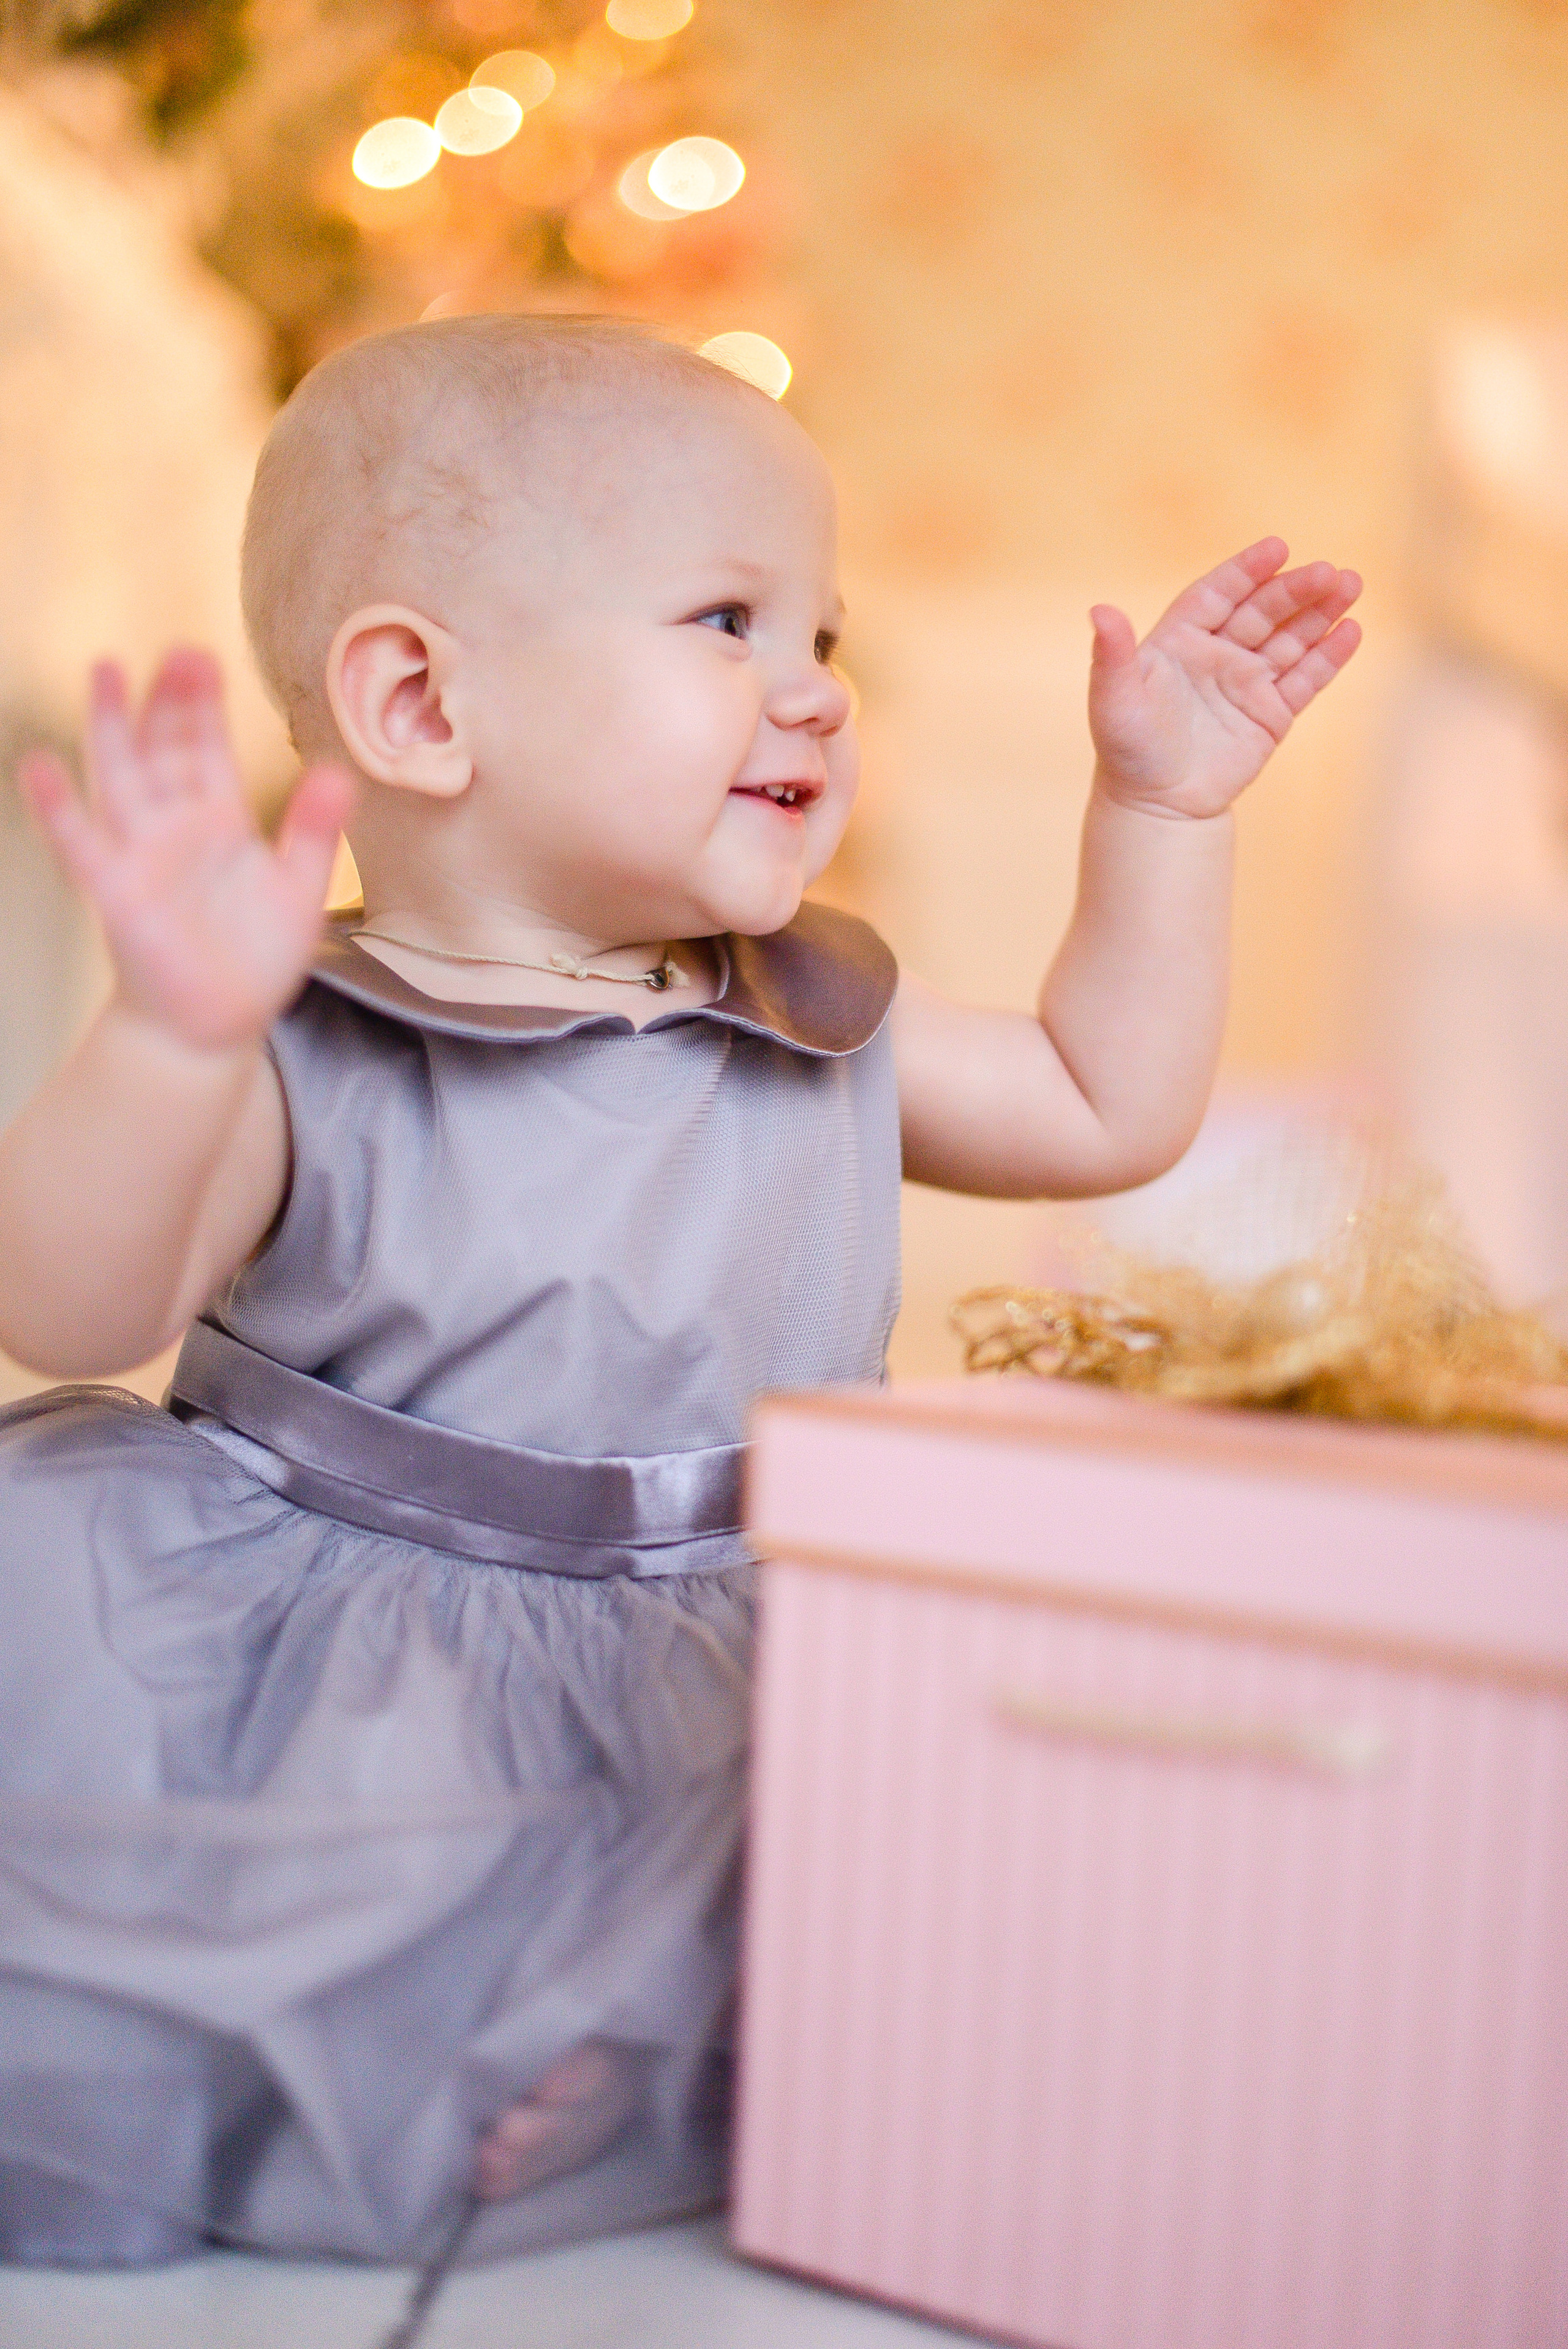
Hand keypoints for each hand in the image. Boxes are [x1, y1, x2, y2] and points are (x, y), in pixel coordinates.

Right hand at [18, 650, 352, 1051]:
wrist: (215, 1027)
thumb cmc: (254, 961)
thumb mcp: (300, 892)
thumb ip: (316, 833)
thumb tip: (340, 771)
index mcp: (218, 821)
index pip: (206, 748)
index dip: (202, 705)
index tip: (203, 658)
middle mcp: (174, 828)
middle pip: (164, 749)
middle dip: (168, 702)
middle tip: (176, 652)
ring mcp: (140, 855)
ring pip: (121, 777)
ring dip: (111, 726)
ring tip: (106, 669)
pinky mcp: (116, 892)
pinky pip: (80, 844)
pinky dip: (58, 807)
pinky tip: (40, 764)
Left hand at [1087, 538, 1361, 820]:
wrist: (1156, 806)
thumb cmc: (1127, 751)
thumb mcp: (1113, 701)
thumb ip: (1112, 655)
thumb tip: (1099, 610)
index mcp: (1180, 640)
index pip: (1218, 594)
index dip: (1245, 571)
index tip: (1277, 548)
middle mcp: (1218, 654)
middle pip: (1262, 612)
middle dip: (1295, 590)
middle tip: (1329, 571)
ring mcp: (1248, 682)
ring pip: (1290, 639)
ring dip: (1321, 613)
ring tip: (1351, 585)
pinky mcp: (1272, 714)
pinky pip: (1305, 679)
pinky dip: (1328, 656)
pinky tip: (1351, 631)